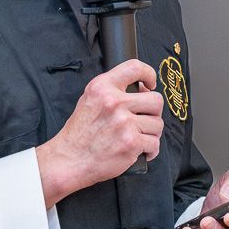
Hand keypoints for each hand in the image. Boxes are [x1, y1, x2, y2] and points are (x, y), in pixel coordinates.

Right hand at [36, 59, 164, 204]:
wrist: (70, 160)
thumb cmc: (80, 133)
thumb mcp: (89, 100)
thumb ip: (112, 91)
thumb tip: (142, 88)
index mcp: (102, 87)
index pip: (134, 68)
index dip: (149, 74)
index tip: (151, 84)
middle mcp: (114, 102)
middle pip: (156, 100)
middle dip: (154, 112)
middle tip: (144, 119)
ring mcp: (124, 123)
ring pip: (157, 124)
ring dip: (151, 133)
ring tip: (137, 137)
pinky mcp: (131, 143)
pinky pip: (154, 144)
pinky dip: (150, 150)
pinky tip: (140, 150)